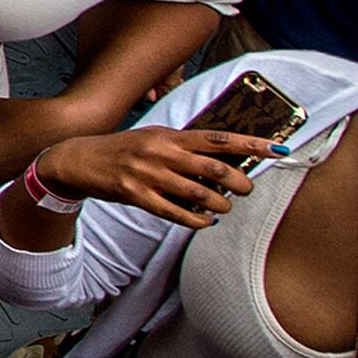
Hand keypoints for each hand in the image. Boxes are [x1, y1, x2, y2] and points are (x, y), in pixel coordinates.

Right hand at [31, 122, 286, 227]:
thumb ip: (185, 148)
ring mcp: (148, 175)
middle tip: (246, 190)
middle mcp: (161, 153)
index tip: (278, 148)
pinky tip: (204, 221)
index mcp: (170, 136)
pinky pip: (175, 213)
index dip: (252, 143)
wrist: (79, 160)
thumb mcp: (154, 139)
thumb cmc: (124, 150)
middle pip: (214, 168)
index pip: (219, 138)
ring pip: (198, 194)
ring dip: (219, 205)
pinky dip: (196, 220)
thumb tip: (225, 159)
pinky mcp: (137, 196)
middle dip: (239, 182)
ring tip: (223, 207)